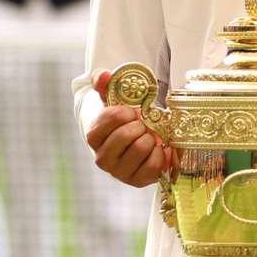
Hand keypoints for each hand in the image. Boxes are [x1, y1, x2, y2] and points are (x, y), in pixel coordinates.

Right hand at [86, 69, 171, 187]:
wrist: (139, 140)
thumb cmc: (125, 120)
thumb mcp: (114, 99)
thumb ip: (105, 84)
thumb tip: (102, 75)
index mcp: (94, 137)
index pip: (107, 120)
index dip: (124, 112)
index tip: (132, 111)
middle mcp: (102, 158)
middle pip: (126, 136)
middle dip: (141, 125)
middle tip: (144, 124)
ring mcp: (120, 172)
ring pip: (141, 148)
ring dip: (152, 138)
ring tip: (151, 136)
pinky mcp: (138, 181)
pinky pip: (155, 165)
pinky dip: (163, 153)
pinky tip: (160, 148)